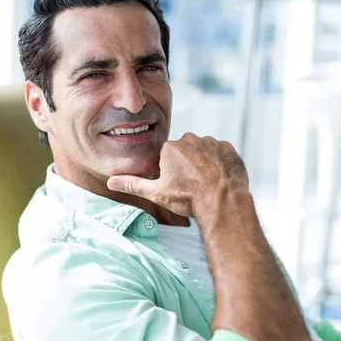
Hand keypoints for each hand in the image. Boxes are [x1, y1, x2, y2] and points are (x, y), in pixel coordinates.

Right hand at [107, 133, 248, 216]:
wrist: (222, 201)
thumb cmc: (188, 198)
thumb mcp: (157, 193)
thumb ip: (133, 184)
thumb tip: (111, 182)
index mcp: (170, 147)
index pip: (168, 159)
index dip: (173, 175)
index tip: (180, 186)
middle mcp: (190, 139)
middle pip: (186, 153)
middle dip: (189, 167)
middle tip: (194, 186)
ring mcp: (211, 142)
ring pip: (204, 153)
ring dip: (205, 164)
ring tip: (208, 184)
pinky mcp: (229, 148)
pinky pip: (222, 154)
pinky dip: (221, 164)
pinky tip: (220, 179)